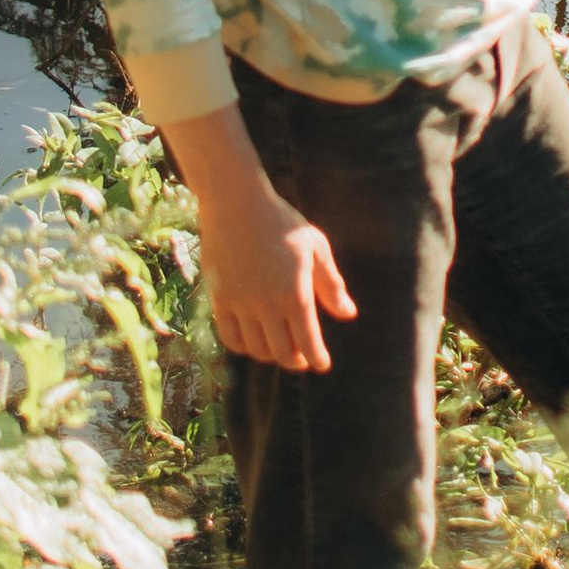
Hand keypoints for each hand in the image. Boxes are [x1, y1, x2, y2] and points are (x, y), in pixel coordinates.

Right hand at [164, 106, 356, 372]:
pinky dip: (244, 347)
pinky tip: (253, 341)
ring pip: (257, 349)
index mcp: (295, 294)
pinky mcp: (220, 299)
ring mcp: (241, 304)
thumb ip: (331, 284)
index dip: (317, 359)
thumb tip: (348, 314)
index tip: (322, 365)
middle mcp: (267, 305)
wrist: (236, 204)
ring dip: (271, 355)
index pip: (308, 342)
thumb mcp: (315, 247)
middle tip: (303, 358)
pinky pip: (231, 337)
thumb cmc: (282, 222)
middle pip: (282, 353)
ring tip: (280, 349)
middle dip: (296, 361)